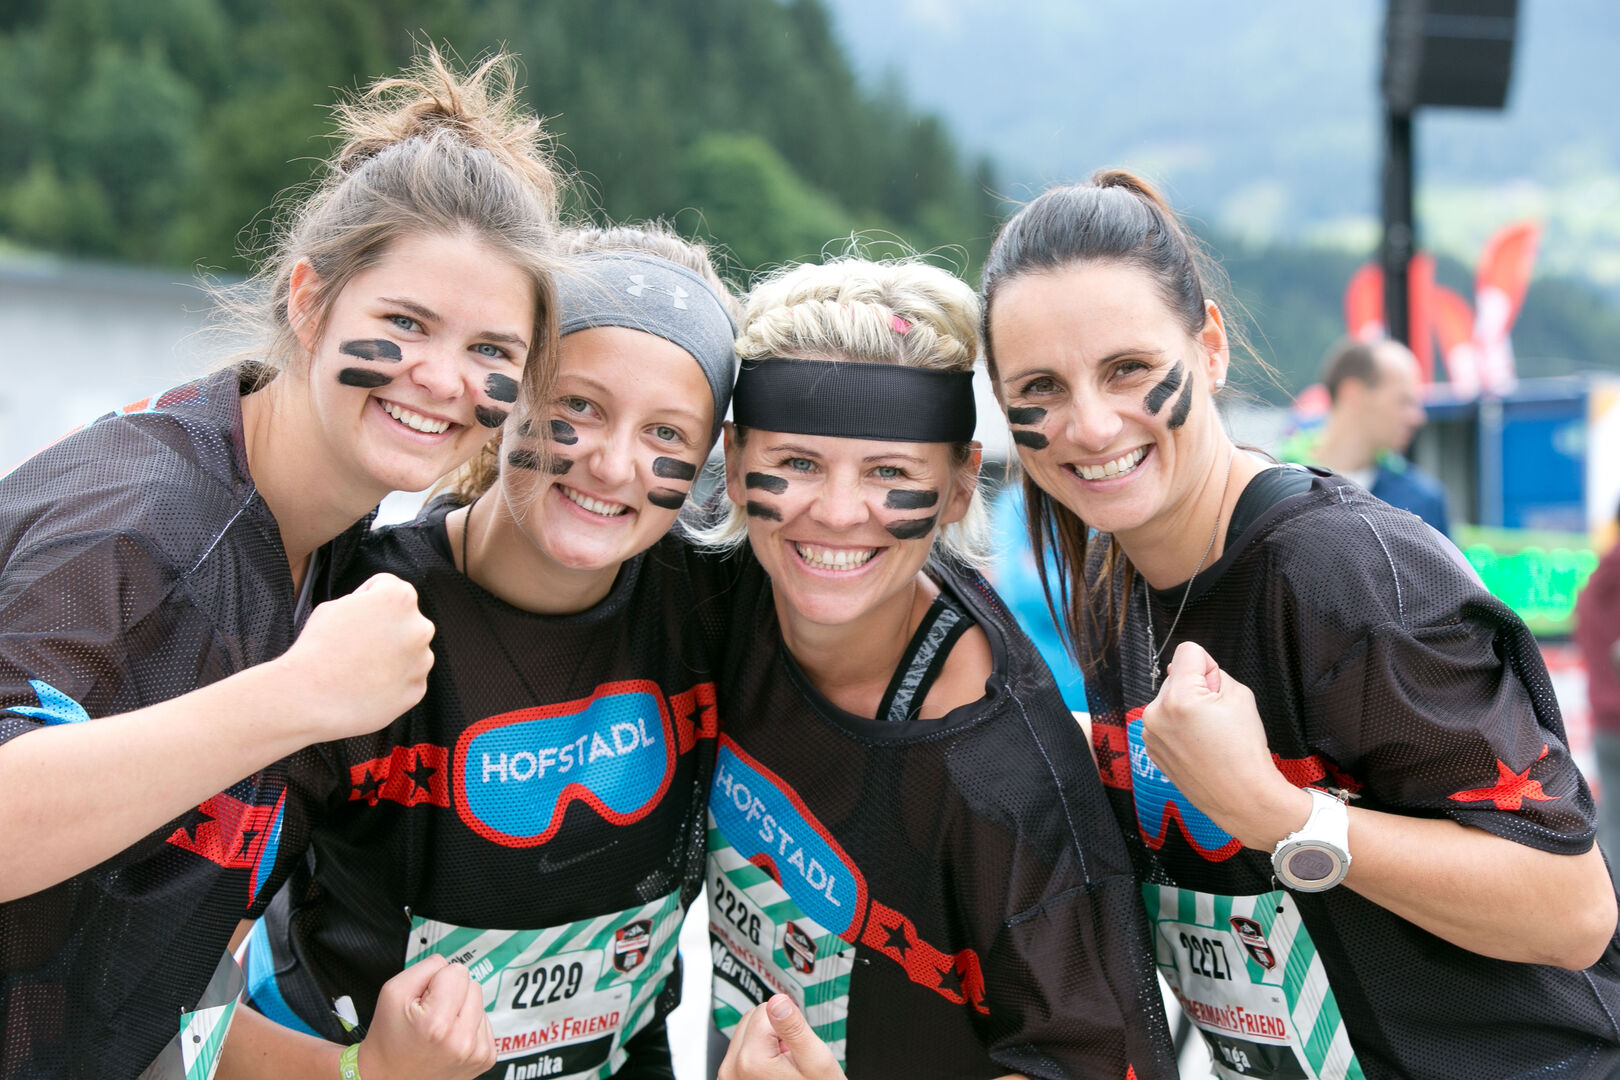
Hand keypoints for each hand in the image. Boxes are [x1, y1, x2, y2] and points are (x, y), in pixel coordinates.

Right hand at [280, 573, 434, 740]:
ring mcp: (422, 661)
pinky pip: (407, 680)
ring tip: (359, 668)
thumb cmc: (317, 649)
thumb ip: (365, 600)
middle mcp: (420, 627)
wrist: (309, 697)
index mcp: (400, 598)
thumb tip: (375, 610)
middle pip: (403, 622)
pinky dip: (392, 683)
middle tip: (356, 645)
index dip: (365, 600)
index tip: (353, 616)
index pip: (387, 588)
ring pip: (409, 652)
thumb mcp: (335, 604)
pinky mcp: (417, 689)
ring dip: (391, 656)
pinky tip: (367, 685)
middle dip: (384, 630)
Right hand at [357, 955, 494, 1079]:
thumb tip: (448, 963)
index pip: (457, 971)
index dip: (437, 980)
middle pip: (472, 985)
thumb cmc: (390, 1040)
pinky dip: (468, 1025)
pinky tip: (450, 1038)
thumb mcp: (393, 993)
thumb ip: (424, 968)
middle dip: (451, 993)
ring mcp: (476, 1052)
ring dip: (461, 1009)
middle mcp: (462, 1041)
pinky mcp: (485, 1058)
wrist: (390, 1078)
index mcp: (437, 1024)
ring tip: (439, 1028)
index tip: (424, 999)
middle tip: (429, 1014)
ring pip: (480, 1003)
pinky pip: (485, 1022)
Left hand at [717, 995, 844, 1079]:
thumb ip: (795, 1028)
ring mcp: (727, 1077)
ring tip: (785, 1067)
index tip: (796, 1047)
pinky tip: (776, 1073)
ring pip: (747, 1031)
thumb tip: (777, 1000)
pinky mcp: (729, 1079)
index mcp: (750, 1060)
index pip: (767, 1009)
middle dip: (776, 1031)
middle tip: (792, 1058)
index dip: (789, 1025)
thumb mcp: (816, 1062)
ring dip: (768, 1042)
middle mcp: (731, 1069)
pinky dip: (760, 1054)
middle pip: (753, 1017)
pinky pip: (742, 1050)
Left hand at [1140, 641, 1309, 850]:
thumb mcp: (1240, 695)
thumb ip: (1214, 673)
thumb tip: (1193, 668)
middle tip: (1218, 717)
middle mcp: (1156, 713)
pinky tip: (1197, 744)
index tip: (1218, 687)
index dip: (1209, 665)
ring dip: (1185, 707)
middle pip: (1176, 676)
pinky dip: (1178, 726)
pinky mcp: (1150, 747)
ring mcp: (1150, 732)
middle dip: (1196, 688)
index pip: (1187, 651)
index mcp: (1179, 697)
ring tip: (1208, 734)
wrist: (1241, 796)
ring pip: (1169, 699)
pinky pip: (1164, 721)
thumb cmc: (1245, 750)